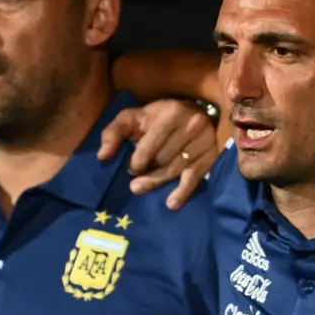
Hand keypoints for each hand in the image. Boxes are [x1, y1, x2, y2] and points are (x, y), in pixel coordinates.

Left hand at [98, 98, 218, 209]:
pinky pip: (195, 177)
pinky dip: (183, 192)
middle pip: (164, 158)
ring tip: (143, 190)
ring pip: (177, 169)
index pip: (151, 144)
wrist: (196, 111)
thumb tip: (103, 155)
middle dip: (148, 173)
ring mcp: (204, 141)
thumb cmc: (158, 117)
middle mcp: (191, 124)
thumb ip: (114, 132)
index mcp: (170, 113)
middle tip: (135, 184)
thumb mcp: (133, 117)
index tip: (132, 168)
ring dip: (158, 182)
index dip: (138, 160)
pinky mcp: (212, 155)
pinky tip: (171, 203)